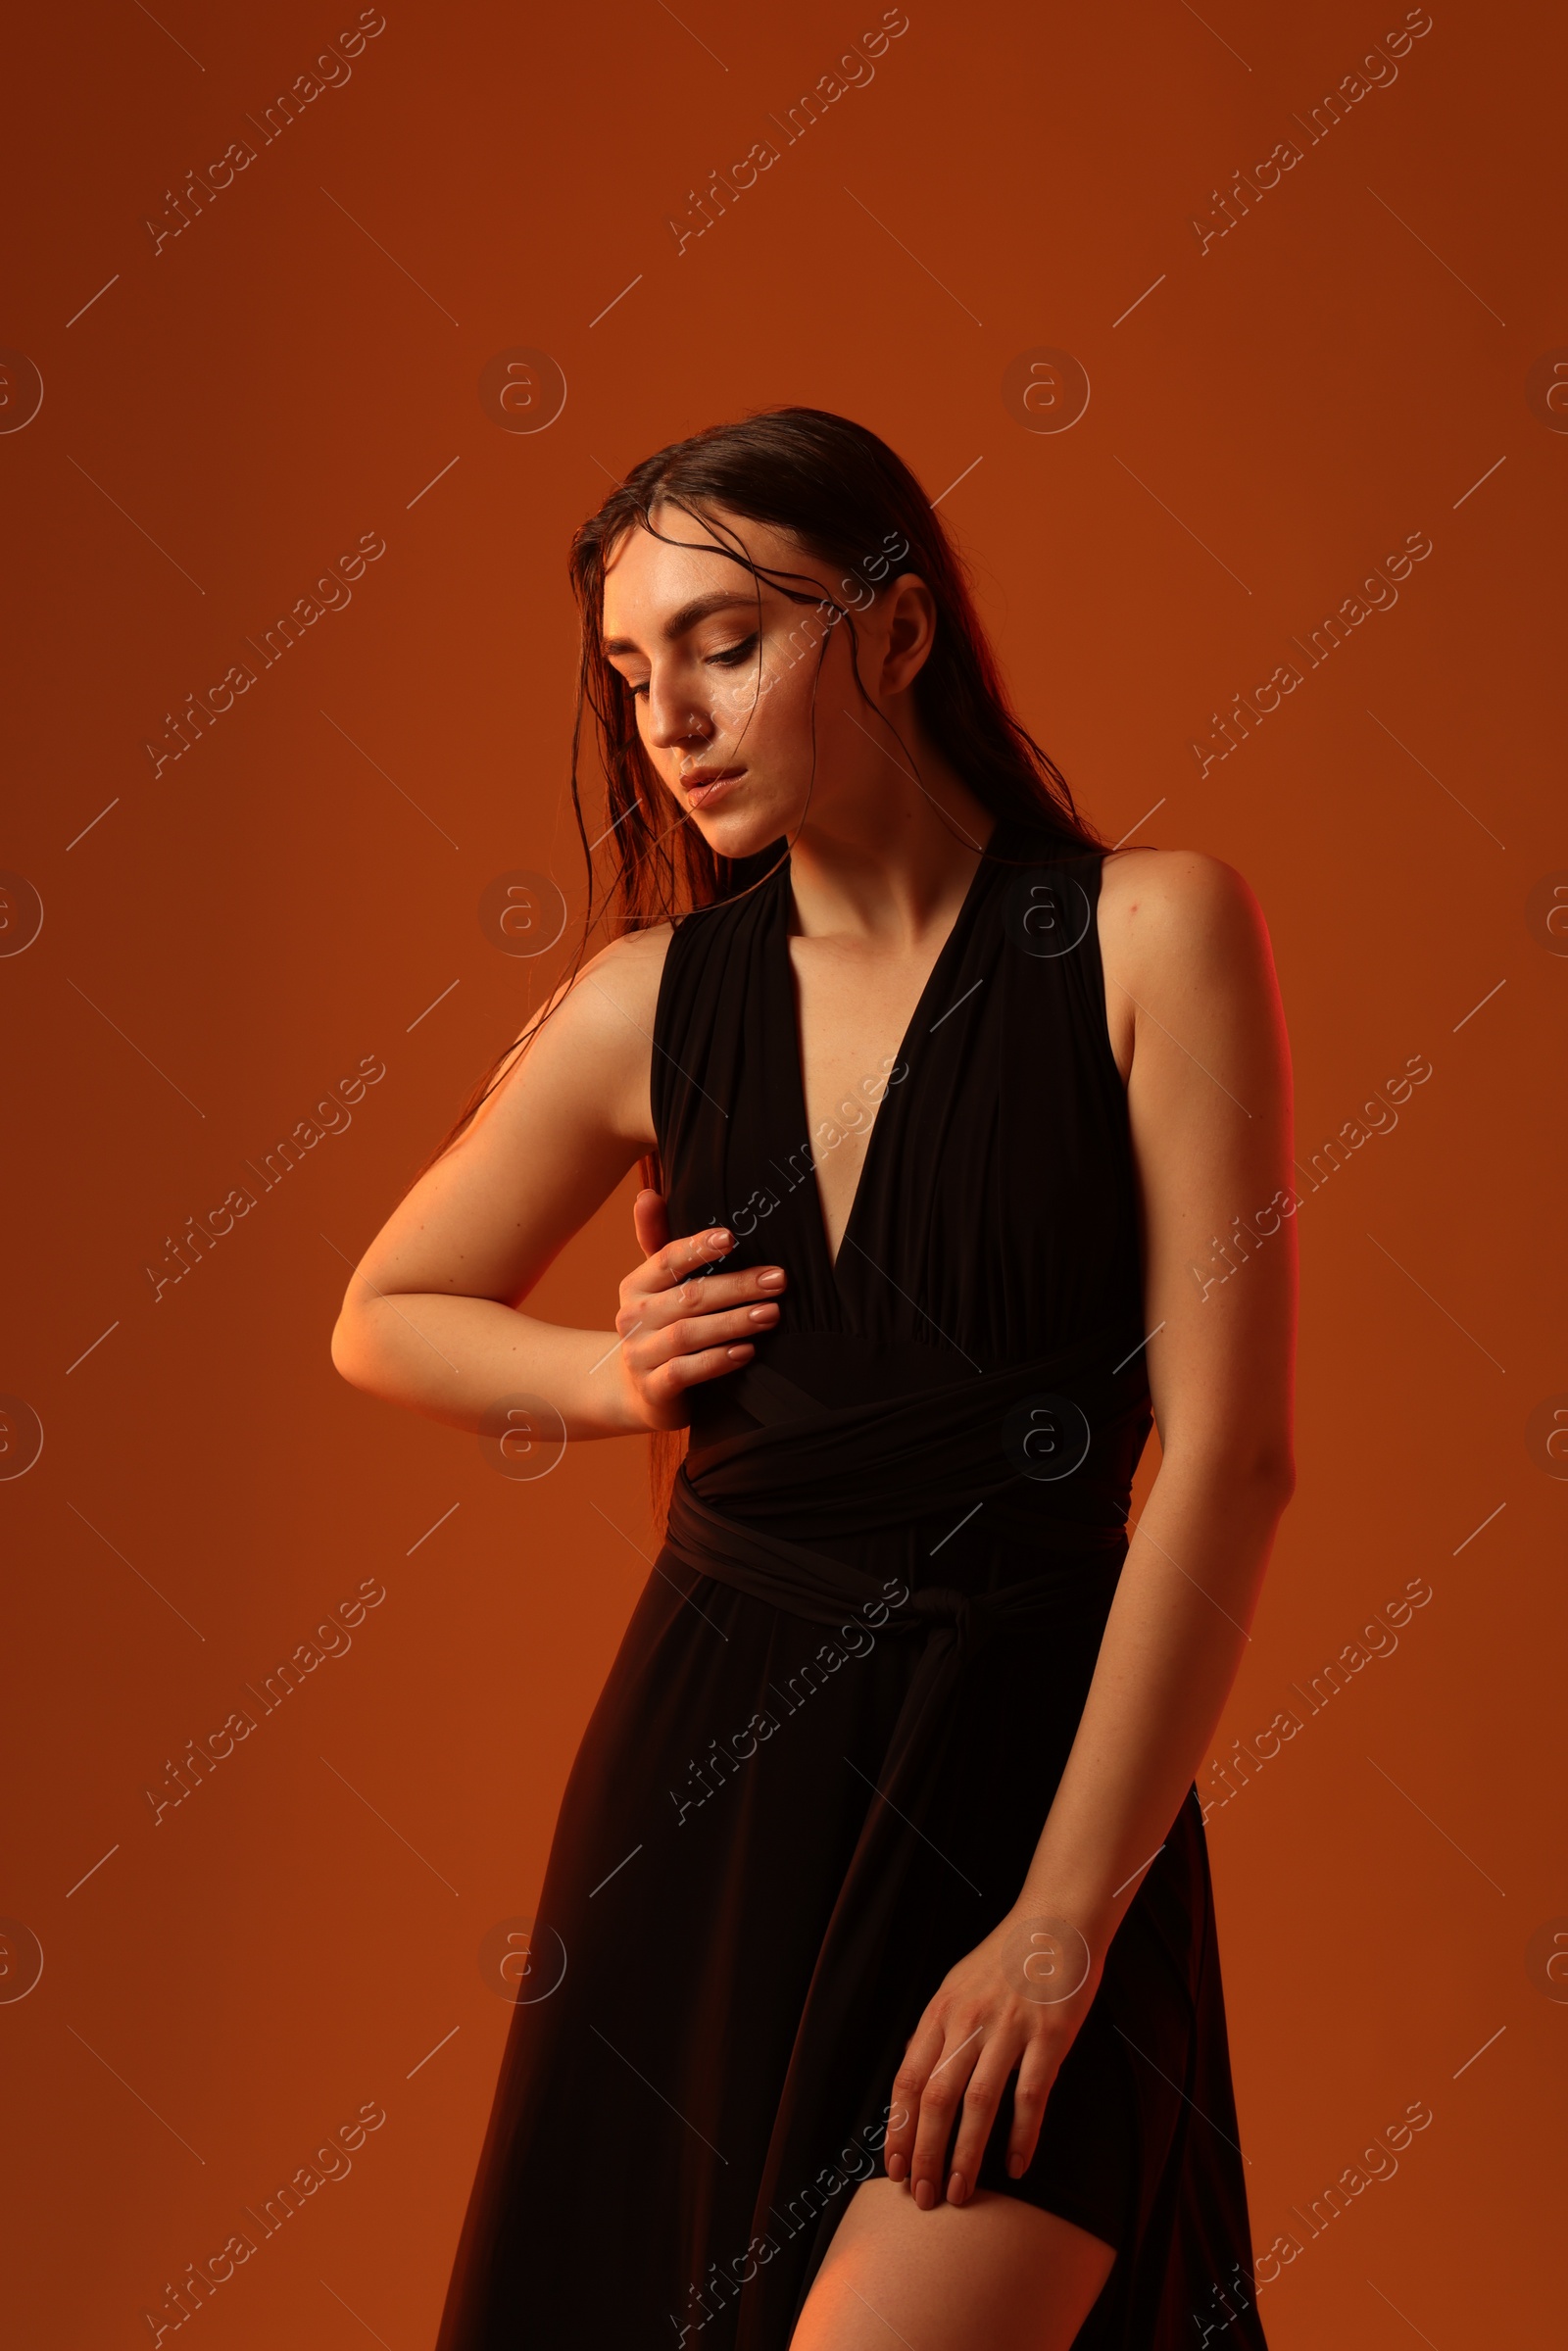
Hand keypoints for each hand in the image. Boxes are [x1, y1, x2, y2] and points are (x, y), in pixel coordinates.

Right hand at [611, 1190, 786, 1432]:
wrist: (637, 1392)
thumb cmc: (661, 1327)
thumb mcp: (659, 1287)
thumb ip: (659, 1241)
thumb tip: (648, 1193)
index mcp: (636, 1285)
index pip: (666, 1259)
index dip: (698, 1247)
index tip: (733, 1237)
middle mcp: (633, 1317)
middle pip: (687, 1296)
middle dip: (736, 1286)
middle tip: (778, 1279)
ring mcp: (640, 1355)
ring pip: (687, 1334)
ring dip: (733, 1321)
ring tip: (771, 1313)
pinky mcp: (653, 1389)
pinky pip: (684, 1372)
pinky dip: (717, 1361)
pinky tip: (747, 1352)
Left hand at [882, 1907, 1100, 2208]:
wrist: (1056, 1922)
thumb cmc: (1005, 1958)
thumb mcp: (956, 1985)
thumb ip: (938, 2030)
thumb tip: (915, 2076)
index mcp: (942, 2011)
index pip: (908, 2079)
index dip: (899, 2129)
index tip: (894, 2167)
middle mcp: (969, 2021)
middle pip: (937, 2098)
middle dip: (925, 2154)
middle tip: (923, 2195)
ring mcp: (1010, 2028)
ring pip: (978, 2103)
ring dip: (965, 2154)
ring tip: (960, 2191)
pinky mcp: (1049, 2036)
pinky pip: (1031, 2095)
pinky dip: (1022, 2135)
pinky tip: (1017, 2165)